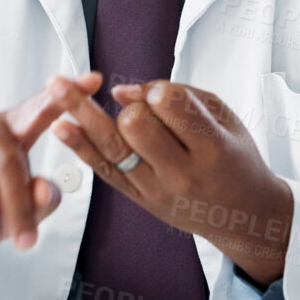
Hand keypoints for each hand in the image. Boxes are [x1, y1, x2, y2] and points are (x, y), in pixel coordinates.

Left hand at [47, 78, 294, 285]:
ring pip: (111, 146)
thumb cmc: (235, 158)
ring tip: (56, 85)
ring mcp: (155, 189)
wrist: (243, 214)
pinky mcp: (138, 198)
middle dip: (133, 106)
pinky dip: (80, 146)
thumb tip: (121, 92)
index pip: (171, 105)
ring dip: (80, 111)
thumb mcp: (225, 119)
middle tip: (143, 110)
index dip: (159, 91)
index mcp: (212, 149)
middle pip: (135, 124)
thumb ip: (180, 96)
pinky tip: (61, 126)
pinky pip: (103, 170)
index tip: (163, 94)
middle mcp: (181, 172)